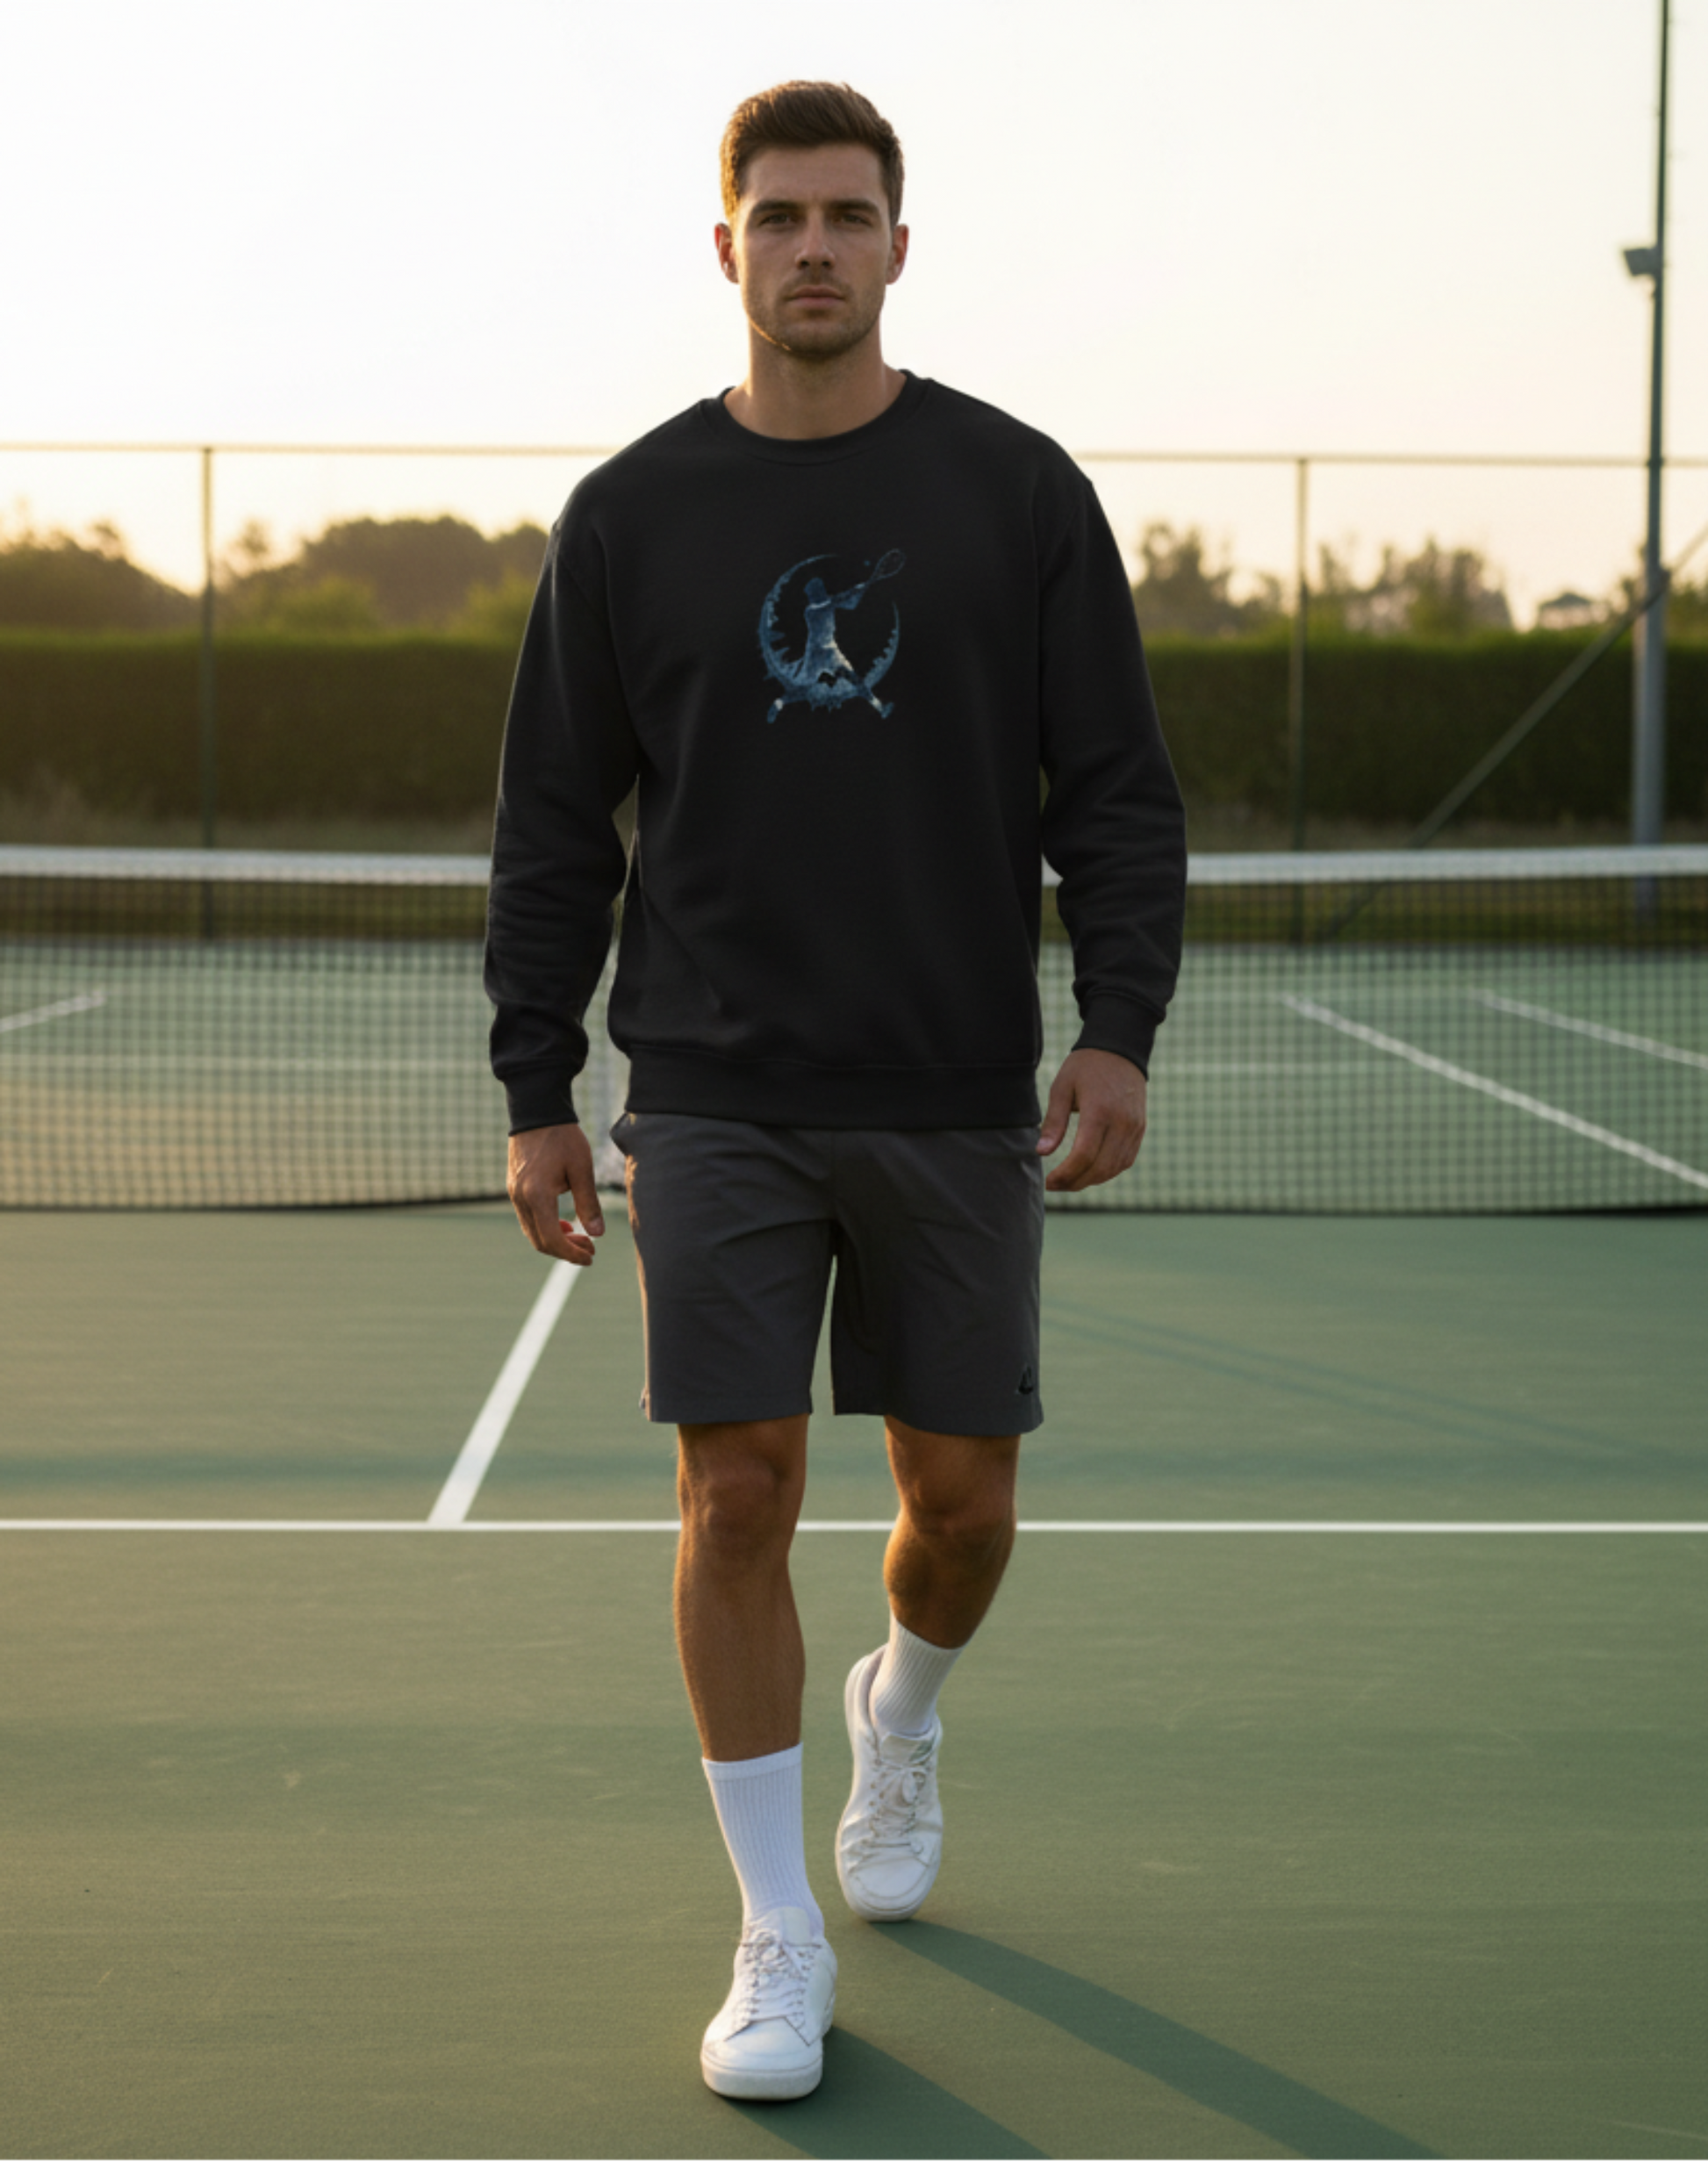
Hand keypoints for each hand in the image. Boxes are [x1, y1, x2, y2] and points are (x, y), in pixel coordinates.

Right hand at [506, 1122, 604, 1264]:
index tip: (591, 1256)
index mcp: (537, 1195)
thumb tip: (598, 1234)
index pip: (552, 1239)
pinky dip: (545, 1226)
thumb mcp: (582, 1168)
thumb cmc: (562, 1137)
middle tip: (590, 1248)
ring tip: (580, 1236)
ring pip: (532, 1232)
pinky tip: (565, 1222)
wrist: (537, 1111)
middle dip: (565, 1250)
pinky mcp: (513, 1188)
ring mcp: (514, 1194)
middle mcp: (520, 1198)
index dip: (572, 1253)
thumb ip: (588, 1202)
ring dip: (555, 1239)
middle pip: (539, 1241)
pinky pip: (527, 1218)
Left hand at [1036, 1048, 1147, 1192]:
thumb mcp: (1062, 1088)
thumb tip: (1041, 1152)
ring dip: (1091, 1180)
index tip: (1048, 1181)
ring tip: (1069, 1181)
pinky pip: (1125, 1160)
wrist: (1120, 1050)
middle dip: (1075, 1182)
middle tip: (1055, 1185)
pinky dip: (1108, 1172)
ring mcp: (1134, 1127)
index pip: (1084, 1155)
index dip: (1065, 1174)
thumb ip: (1053, 1122)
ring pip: (1114, 1168)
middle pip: (1100, 1167)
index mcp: (1099, 1111)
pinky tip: (1090, 1172)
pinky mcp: (1140, 1129)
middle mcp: (1121, 1122)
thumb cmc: (1085, 1067)